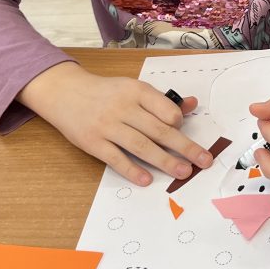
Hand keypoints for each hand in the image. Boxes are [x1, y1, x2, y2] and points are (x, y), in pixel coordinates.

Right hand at [17, 62, 213, 186]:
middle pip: (159, 130)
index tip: (181, 131)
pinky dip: (132, 170)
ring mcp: (107, 126)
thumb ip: (162, 100)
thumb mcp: (134, 89)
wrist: (65, 92)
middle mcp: (123, 108)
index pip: (166, 110)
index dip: (179, 122)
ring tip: (183, 173)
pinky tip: (147, 180)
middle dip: (185, 147)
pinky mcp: (93, 143)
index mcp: (137, 91)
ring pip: (141, 146)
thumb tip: (191, 105)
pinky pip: (116, 158)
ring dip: (165, 161)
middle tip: (204, 161)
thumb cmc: (107, 93)